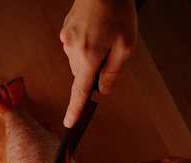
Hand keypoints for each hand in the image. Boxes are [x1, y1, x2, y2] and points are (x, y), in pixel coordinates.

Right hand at [60, 0, 137, 126]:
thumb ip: (113, 72)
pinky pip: (75, 49)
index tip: (69, 123)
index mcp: (88, 55)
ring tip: (104, 36)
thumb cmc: (117, 11)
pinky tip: (96, 31)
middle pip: (82, 75)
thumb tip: (103, 89)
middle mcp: (72, 49)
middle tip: (110, 51)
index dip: (75, 109)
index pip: (80, 90)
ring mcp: (66, 39)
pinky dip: (86, 47)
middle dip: (96, 71)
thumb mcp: (125, 46)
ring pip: (79, 63)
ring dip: (92, 58)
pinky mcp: (65, 31)